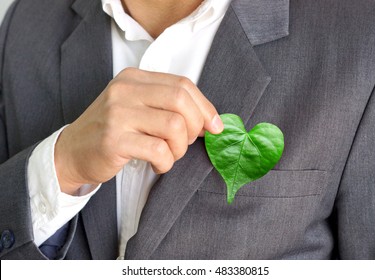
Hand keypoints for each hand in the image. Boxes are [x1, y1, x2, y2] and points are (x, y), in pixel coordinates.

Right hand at [54, 68, 223, 194]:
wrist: (71, 152)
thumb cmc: (111, 131)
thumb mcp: (138, 108)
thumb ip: (169, 108)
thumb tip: (210, 121)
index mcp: (135, 79)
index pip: (183, 85)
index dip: (205, 107)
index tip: (214, 126)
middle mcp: (126, 91)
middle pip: (181, 101)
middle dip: (195, 126)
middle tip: (186, 142)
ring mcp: (118, 114)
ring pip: (174, 126)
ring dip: (180, 148)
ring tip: (169, 155)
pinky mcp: (114, 140)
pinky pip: (158, 150)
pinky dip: (166, 162)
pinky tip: (157, 165)